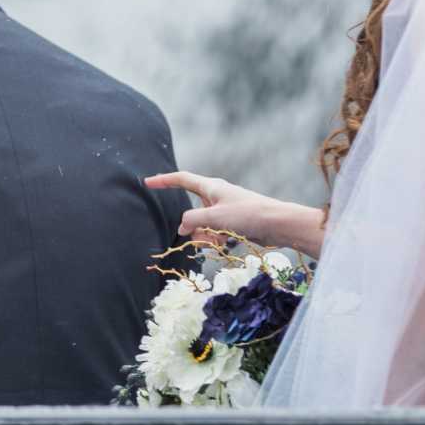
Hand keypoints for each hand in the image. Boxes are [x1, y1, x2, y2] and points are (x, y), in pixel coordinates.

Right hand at [144, 171, 324, 257]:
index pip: (181, 179)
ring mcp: (225, 211)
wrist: (277, 224)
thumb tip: (182, 228)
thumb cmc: (247, 214)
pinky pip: (215, 234)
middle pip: (193, 213)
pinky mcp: (233, 224)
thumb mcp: (214, 217)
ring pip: (204, 227)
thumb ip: (192, 221)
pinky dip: (218, 241)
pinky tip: (228, 245)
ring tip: (222, 242)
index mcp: (210, 187)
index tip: (146, 182)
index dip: (163, 181)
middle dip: (196, 229)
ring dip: (207, 238)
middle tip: (207, 237)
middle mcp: (216, 196)